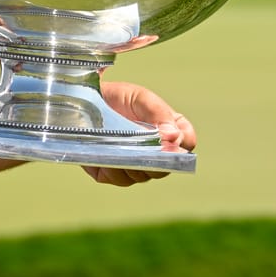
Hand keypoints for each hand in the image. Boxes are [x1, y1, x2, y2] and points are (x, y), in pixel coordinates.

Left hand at [82, 80, 196, 187]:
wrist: (87, 101)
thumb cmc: (121, 98)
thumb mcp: (141, 98)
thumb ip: (159, 114)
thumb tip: (174, 136)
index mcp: (170, 131)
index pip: (188, 143)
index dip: (182, 143)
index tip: (170, 138)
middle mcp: (156, 153)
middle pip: (166, 167)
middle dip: (156, 159)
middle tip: (144, 147)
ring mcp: (136, 166)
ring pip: (143, 175)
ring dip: (134, 164)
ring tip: (122, 148)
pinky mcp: (114, 173)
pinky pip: (120, 178)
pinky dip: (115, 169)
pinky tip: (109, 156)